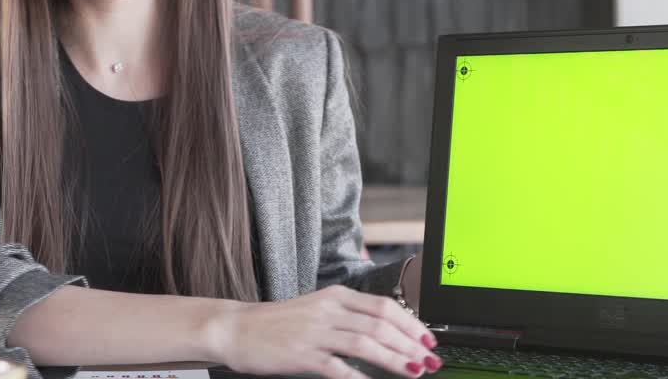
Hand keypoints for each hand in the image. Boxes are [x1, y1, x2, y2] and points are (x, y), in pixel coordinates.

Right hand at [209, 284, 440, 378]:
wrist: (237, 328)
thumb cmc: (279, 323)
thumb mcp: (318, 309)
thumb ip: (350, 317)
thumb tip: (387, 331)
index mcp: (336, 296)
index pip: (384, 307)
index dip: (411, 324)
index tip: (428, 339)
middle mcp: (328, 310)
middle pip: (380, 325)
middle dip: (410, 344)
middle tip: (430, 360)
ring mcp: (315, 333)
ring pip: (365, 344)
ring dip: (395, 360)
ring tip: (415, 371)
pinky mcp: (302, 355)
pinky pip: (337, 368)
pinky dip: (360, 378)